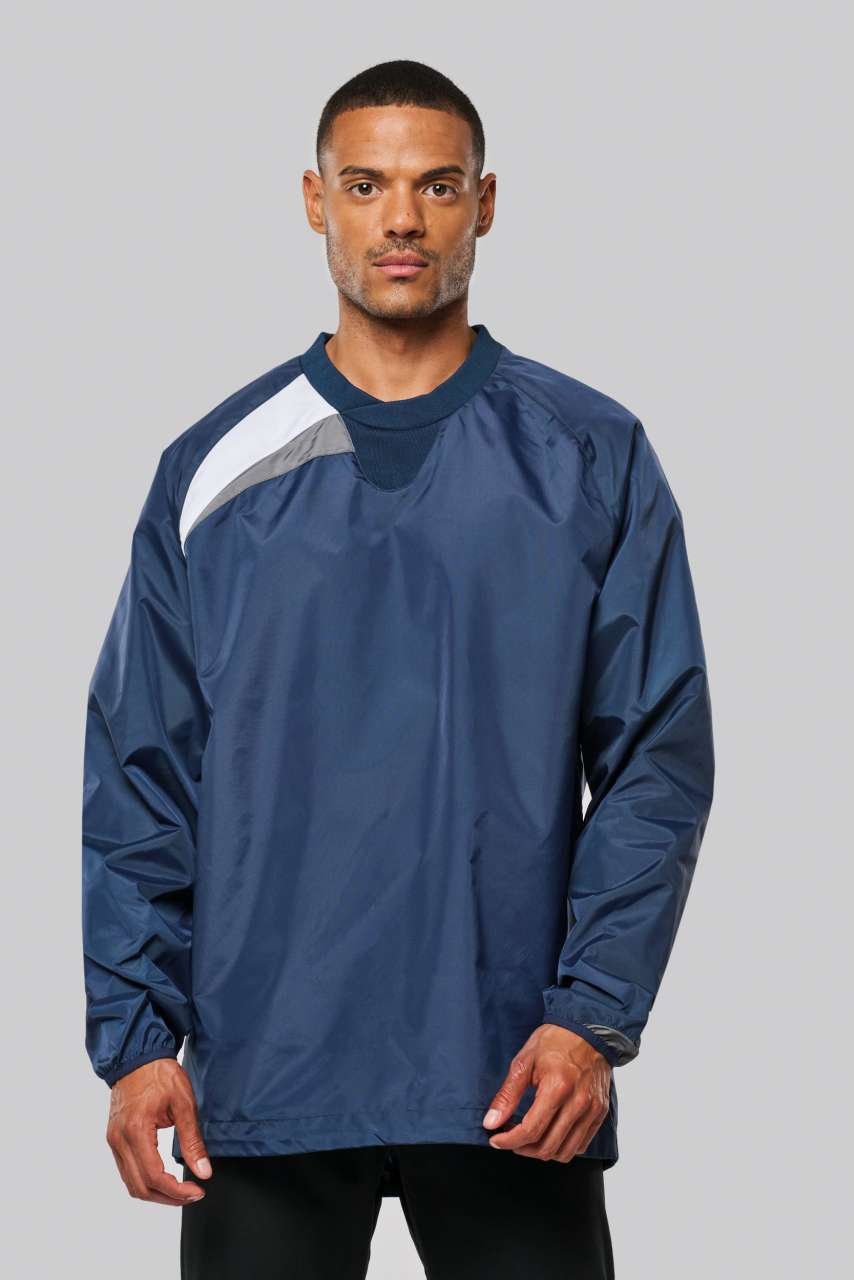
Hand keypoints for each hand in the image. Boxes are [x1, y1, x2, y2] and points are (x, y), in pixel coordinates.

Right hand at [106, 1058, 212, 1204]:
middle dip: (167, 1197)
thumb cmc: (160, 1074)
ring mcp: (114, 1141)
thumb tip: (204, 1171)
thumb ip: (192, 1140)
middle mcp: (119, 1140)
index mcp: (136, 1130)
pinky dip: (145, 1181)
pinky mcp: (114, 1139)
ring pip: (131, 1183)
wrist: (137, 1057)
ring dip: (156, 1193)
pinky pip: (127, 1171)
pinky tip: (164, 1177)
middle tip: (192, 1194)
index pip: (154, 1176)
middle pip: (140, 1187)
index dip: (177, 1191)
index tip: (197, 1191)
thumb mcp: (184, 1103)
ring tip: (180, 1190)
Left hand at [481, 1024, 610, 1161]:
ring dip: (542, 1152)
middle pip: (547, 1147)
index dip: (509, 1141)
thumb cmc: (555, 1041)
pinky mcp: (600, 1113)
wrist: (588, 1029)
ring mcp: (592, 1110)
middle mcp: (578, 1102)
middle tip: (510, 1138)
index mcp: (557, 1087)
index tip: (496, 1139)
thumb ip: (508, 1094)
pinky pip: (581, 1145)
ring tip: (529, 1138)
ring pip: (565, 1152)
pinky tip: (550, 1134)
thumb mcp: (525, 1061)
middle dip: (522, 1149)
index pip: (531, 1130)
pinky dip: (563, 1147)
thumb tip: (491, 1122)